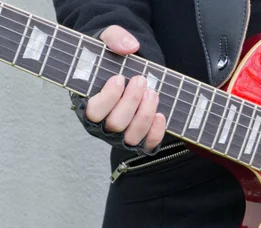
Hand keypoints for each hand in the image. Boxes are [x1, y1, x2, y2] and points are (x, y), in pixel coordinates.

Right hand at [85, 26, 164, 153]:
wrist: (129, 70)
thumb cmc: (112, 57)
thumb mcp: (108, 40)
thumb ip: (115, 38)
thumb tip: (130, 46)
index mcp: (87, 104)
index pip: (93, 111)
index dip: (108, 97)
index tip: (119, 78)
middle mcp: (103, 125)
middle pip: (115, 124)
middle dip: (131, 102)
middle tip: (141, 80)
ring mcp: (121, 135)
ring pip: (131, 136)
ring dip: (144, 115)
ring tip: (152, 93)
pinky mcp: (140, 140)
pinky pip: (147, 144)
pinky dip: (156, 132)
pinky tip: (160, 115)